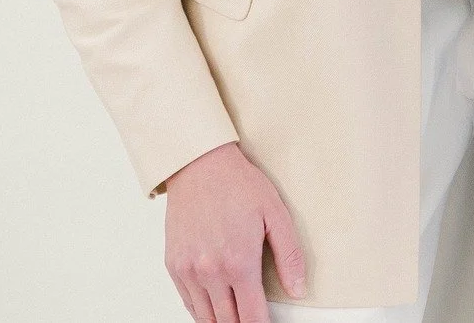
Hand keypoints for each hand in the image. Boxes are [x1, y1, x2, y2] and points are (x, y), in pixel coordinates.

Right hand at [163, 142, 305, 322]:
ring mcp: (188, 272)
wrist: (200, 166)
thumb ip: (289, 256)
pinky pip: (188, 303)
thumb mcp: (276, 215)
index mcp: (238, 263)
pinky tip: (216, 309)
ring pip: (205, 318)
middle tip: (256, 319)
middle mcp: (209, 272)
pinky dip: (203, 311)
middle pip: (227, 322)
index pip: (252, 316)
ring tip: (238, 317)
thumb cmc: (240, 186)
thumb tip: (299, 290)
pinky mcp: (173, 266)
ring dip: (222, 322)